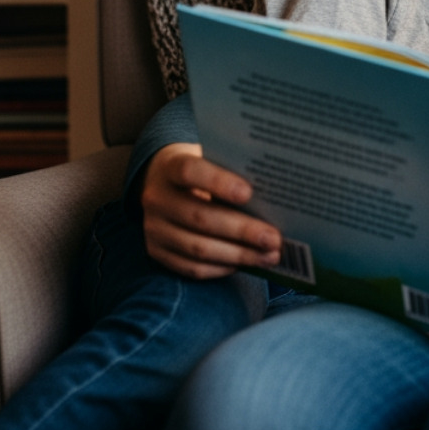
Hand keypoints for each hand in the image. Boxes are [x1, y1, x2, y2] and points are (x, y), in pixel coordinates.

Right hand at [139, 142, 281, 279]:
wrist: (164, 183)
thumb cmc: (203, 170)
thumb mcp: (213, 161)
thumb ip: (234, 172)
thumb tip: (275, 198)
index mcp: (170, 166)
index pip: (190, 171)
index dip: (219, 182)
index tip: (249, 193)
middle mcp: (157, 198)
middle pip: (199, 217)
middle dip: (242, 231)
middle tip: (274, 238)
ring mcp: (154, 228)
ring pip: (197, 248)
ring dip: (238, 255)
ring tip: (269, 256)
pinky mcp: (157, 252)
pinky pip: (191, 268)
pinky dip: (222, 268)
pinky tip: (245, 264)